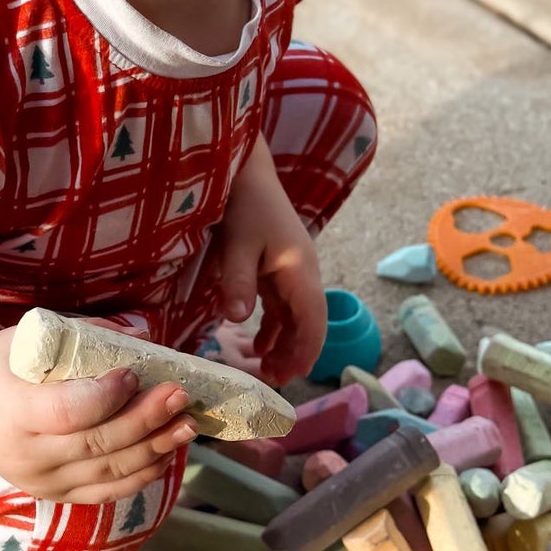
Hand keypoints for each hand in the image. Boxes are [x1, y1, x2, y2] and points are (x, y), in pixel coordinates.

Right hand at [0, 325, 197, 505]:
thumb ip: (81, 337)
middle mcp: (27, 455)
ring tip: (187, 424)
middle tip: (180, 394)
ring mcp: (42, 481)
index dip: (107, 397)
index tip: (134, 373)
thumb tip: (140, 334)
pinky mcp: (55, 495)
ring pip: (109, 472)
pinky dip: (141, 474)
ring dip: (155, 448)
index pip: (69, 413)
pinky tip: (167, 452)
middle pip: (98, 444)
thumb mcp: (23, 340)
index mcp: (13, 412)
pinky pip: (106, 491)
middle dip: (147, 419)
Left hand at [212, 141, 326, 389]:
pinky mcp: (278, 267)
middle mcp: (303, 273)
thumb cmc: (244, 202)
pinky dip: (274, 327)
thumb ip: (237, 281)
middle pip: (309, 324)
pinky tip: (258, 343)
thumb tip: (238, 321)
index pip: (313, 322)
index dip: (304, 352)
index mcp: (300, 270)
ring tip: (264, 370)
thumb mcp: (237, 243)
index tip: (290, 377)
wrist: (246, 169)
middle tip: (272, 381)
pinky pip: (284, 306)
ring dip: (285, 343)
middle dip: (295, 354)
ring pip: (297, 317)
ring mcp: (292, 270)